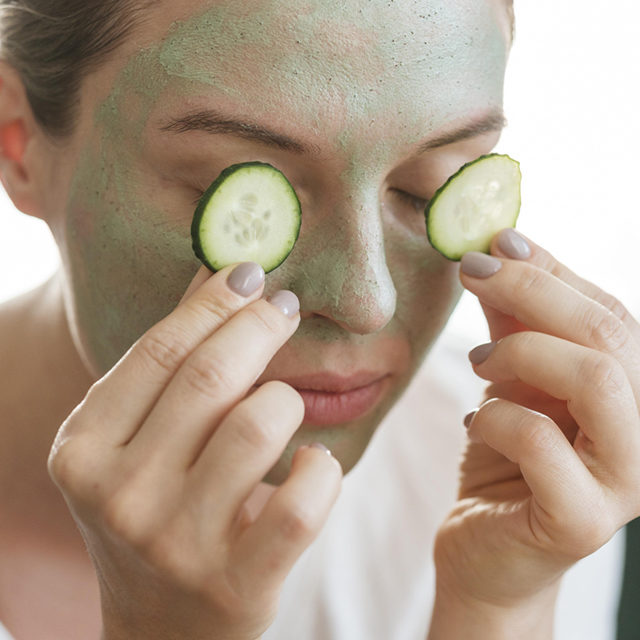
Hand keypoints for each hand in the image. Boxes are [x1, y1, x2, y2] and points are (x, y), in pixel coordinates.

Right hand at [48, 263, 342, 639]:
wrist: (162, 630)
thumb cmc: (155, 513)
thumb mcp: (135, 442)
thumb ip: (167, 362)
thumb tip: (219, 274)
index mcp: (84, 451)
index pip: (159, 351)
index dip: (214, 303)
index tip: (251, 274)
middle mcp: (119, 496)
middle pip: (210, 378)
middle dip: (260, 327)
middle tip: (284, 308)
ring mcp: (175, 545)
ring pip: (260, 426)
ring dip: (288, 401)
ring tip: (286, 404)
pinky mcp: (236, 585)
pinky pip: (302, 501)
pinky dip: (321, 469)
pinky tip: (313, 462)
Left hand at [430, 230, 639, 634]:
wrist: (485, 543)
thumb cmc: (504, 457)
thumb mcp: (509, 376)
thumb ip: (515, 319)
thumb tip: (502, 247)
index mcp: (633, 393)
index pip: (610, 312)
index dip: (551, 268)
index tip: (495, 242)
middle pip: (609, 334)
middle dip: (531, 290)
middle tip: (471, 272)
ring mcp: (625, 482)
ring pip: (597, 379)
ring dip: (522, 351)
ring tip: (478, 362)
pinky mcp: (582, 522)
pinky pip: (541, 441)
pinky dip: (498, 417)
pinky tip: (479, 421)